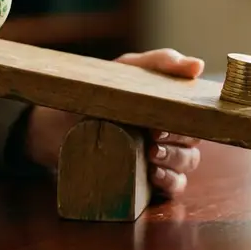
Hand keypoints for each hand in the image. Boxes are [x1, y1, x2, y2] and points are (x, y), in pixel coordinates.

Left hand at [25, 48, 204, 198]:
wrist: (52, 123)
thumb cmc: (95, 91)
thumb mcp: (125, 70)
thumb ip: (160, 62)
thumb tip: (198, 66)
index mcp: (168, 108)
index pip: (195, 116)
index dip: (187, 122)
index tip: (161, 124)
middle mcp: (168, 134)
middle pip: (192, 142)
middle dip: (178, 142)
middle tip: (153, 138)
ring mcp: (158, 158)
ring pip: (187, 164)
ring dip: (175, 161)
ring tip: (151, 156)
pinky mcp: (145, 180)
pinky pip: (174, 187)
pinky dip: (171, 183)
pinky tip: (154, 175)